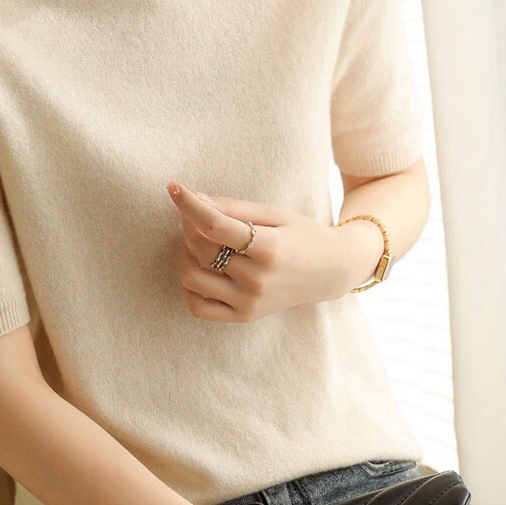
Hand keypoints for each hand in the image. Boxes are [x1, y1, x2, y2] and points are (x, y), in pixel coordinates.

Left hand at [166, 181, 347, 320]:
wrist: (331, 272)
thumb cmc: (302, 235)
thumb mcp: (274, 213)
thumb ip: (234, 208)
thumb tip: (193, 198)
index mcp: (269, 249)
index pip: (214, 225)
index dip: (189, 204)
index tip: (174, 187)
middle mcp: (258, 280)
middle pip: (200, 248)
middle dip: (188, 224)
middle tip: (195, 213)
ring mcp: (250, 302)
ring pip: (192, 277)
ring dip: (186, 254)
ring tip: (201, 242)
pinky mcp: (244, 317)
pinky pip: (198, 307)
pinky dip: (189, 287)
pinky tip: (198, 269)